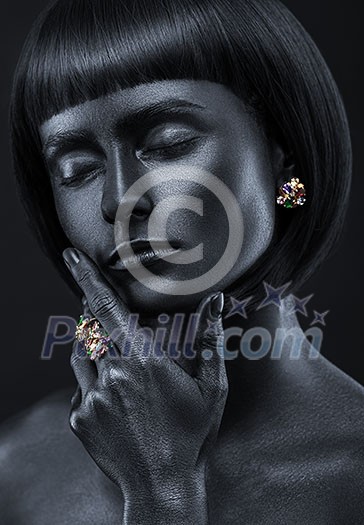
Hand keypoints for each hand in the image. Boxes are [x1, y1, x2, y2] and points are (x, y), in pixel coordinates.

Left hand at [64, 247, 227, 516]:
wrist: (163, 486)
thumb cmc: (191, 434)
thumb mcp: (211, 387)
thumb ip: (209, 339)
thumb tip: (217, 302)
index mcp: (142, 360)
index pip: (107, 308)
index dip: (87, 278)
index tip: (70, 256)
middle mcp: (111, 375)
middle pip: (89, 327)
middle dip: (94, 315)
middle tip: (110, 317)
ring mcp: (91, 399)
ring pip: (80, 355)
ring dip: (92, 346)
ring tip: (117, 359)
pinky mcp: (79, 419)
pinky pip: (78, 388)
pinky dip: (91, 382)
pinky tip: (115, 398)